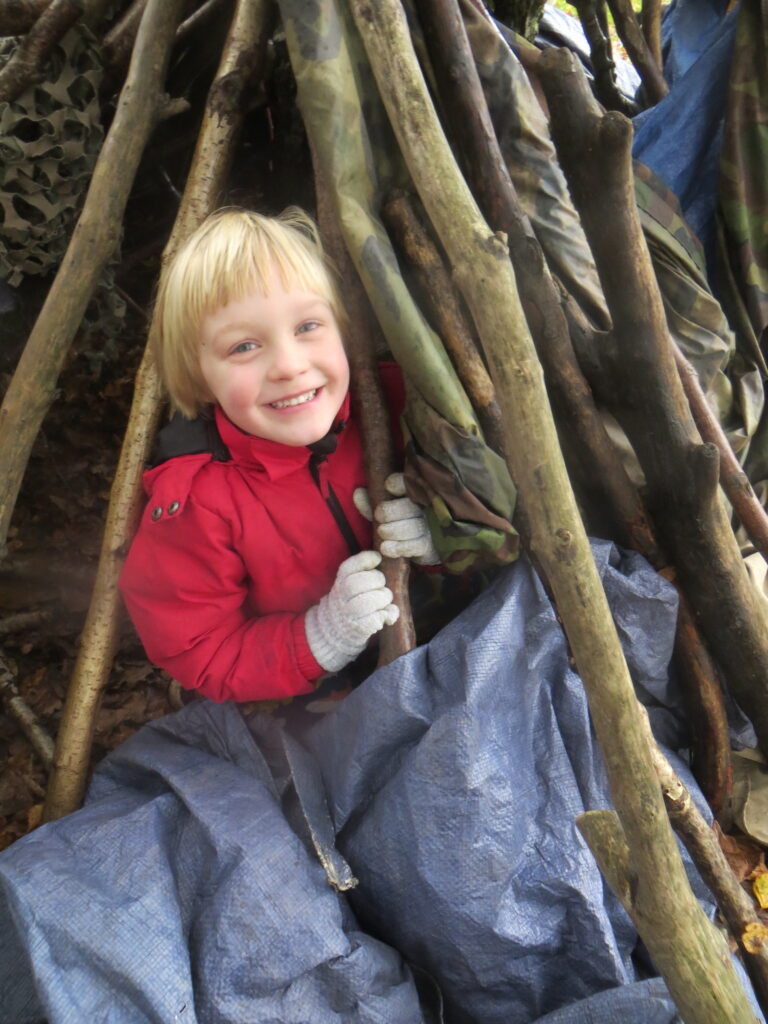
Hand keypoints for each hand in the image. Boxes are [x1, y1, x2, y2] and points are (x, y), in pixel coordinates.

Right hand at [304, 550, 399, 671]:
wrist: (334, 631)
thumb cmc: (349, 602)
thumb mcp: (348, 583)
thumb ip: (361, 571)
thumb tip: (379, 557)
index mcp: (341, 579)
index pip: (353, 564)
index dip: (369, 559)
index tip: (377, 560)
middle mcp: (343, 593)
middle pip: (371, 579)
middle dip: (380, 582)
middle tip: (379, 589)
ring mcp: (350, 611)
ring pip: (377, 598)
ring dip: (385, 600)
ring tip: (383, 604)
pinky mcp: (360, 627)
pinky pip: (380, 616)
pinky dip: (388, 615)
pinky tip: (386, 617)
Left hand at [354, 473, 438, 564]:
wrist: (417, 547)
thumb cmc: (397, 525)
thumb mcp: (382, 514)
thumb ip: (370, 505)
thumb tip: (357, 493)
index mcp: (413, 495)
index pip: (408, 483)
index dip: (399, 483)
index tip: (388, 486)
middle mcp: (425, 508)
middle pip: (410, 506)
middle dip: (390, 512)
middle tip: (378, 517)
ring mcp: (430, 527)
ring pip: (414, 526)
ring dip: (393, 530)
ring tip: (381, 533)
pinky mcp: (429, 545)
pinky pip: (416, 545)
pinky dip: (399, 547)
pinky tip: (386, 548)